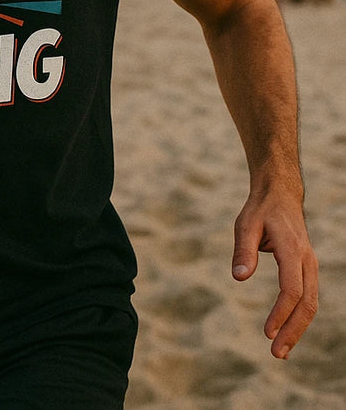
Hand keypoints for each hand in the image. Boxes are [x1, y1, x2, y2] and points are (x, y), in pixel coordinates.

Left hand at [232, 187, 317, 358]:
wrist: (280, 195)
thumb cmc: (260, 210)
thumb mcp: (245, 224)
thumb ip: (243, 250)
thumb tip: (239, 277)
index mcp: (293, 250)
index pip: (291, 289)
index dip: (281, 313)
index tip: (267, 332)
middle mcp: (307, 261)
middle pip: (307, 303)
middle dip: (293, 330)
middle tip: (276, 353)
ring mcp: (310, 266)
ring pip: (310, 303)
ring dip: (297, 328)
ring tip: (281, 351)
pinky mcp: (306, 269)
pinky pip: (306, 297)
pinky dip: (298, 317)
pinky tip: (285, 331)